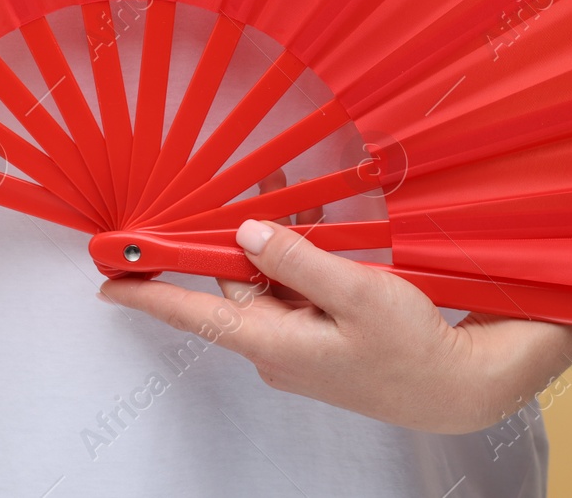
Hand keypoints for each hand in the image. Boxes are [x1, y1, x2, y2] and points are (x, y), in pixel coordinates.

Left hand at [99, 217, 571, 432]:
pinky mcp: (326, 333)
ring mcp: (302, 340)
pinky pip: (298, 286)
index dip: (148, 293)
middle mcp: (278, 345)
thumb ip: (298, 259)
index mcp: (274, 343)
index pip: (195, 314)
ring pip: (269, 278)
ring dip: (274, 238)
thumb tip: (245, 232)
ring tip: (281, 188)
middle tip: (228, 185)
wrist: (465, 387)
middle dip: (229, 235)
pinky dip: (301, 254)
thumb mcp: (358, 294)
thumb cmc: (414, 350)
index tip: (106, 280)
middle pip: (235, 281)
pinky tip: (316, 219)